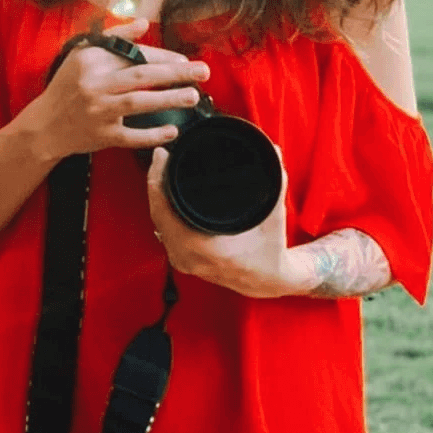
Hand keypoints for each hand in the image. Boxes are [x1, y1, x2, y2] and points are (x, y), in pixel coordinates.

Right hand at [34, 18, 210, 161]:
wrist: (45, 125)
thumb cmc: (69, 85)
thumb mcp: (83, 53)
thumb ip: (114, 37)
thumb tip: (143, 22)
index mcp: (92, 60)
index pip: (133, 54)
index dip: (162, 56)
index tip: (185, 59)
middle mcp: (95, 85)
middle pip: (141, 76)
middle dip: (175, 73)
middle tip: (202, 72)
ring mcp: (99, 112)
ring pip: (138, 103)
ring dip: (168, 99)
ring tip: (193, 96)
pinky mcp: (102, 136)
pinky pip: (132, 136)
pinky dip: (152, 135)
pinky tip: (173, 131)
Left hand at [147, 144, 301, 298]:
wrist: (267, 280)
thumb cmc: (270, 251)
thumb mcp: (275, 216)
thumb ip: (276, 182)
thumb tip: (273, 152)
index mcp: (208, 249)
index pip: (166, 211)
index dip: (158, 181)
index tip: (162, 156)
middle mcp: (190, 258)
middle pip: (157, 213)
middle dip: (155, 181)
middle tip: (162, 156)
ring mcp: (183, 261)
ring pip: (157, 221)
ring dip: (157, 195)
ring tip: (161, 169)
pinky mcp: (181, 260)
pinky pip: (162, 230)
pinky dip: (161, 209)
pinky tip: (164, 193)